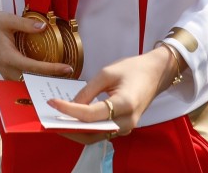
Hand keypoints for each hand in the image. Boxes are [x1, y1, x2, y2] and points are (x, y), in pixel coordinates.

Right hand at [0, 0, 72, 80]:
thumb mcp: (8, 19)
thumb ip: (27, 24)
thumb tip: (44, 27)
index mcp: (8, 57)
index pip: (33, 67)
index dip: (51, 69)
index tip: (66, 69)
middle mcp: (6, 68)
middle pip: (31, 80)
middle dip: (49, 80)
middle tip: (69, 78)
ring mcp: (4, 71)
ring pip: (25, 83)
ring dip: (41, 81)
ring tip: (60, 78)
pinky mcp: (5, 70)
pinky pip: (20, 79)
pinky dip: (33, 79)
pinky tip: (45, 75)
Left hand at [48, 45, 177, 143]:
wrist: (156, 74)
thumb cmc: (133, 69)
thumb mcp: (108, 72)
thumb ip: (88, 90)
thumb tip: (72, 106)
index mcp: (125, 104)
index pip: (91, 114)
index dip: (69, 110)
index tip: (52, 103)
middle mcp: (126, 121)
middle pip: (92, 133)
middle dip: (69, 128)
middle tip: (51, 119)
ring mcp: (126, 128)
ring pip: (96, 137)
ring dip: (76, 131)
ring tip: (58, 121)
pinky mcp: (123, 128)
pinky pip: (101, 133)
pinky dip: (86, 129)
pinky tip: (73, 120)